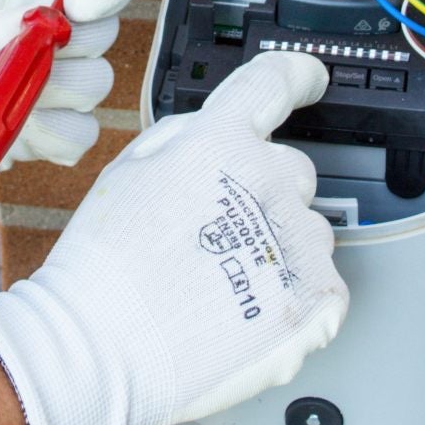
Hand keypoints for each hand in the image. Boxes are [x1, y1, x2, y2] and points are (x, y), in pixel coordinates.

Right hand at [0, 53, 348, 424]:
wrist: (101, 348)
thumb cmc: (103, 269)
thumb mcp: (129, 169)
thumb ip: (187, 138)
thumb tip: (220, 133)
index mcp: (220, 142)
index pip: (276, 83)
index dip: (299, 75)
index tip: (310, 78)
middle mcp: (267, 182)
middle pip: (292, 170)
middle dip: (264, 193)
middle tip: (217, 235)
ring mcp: (295, 241)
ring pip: (306, 232)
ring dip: (278, 249)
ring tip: (221, 286)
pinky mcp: (313, 298)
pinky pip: (323, 286)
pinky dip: (296, 298)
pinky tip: (247, 313)